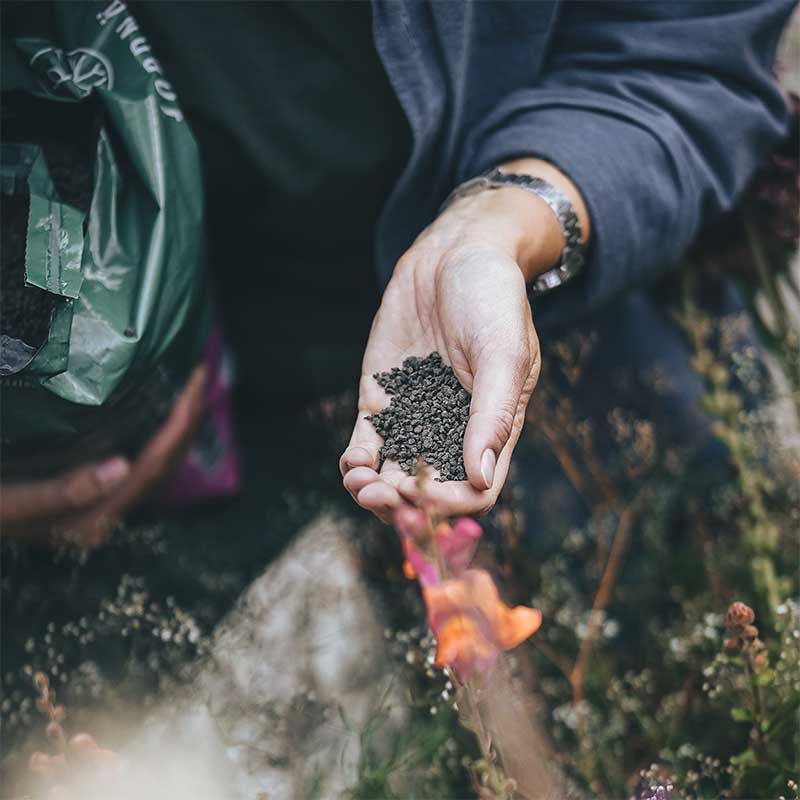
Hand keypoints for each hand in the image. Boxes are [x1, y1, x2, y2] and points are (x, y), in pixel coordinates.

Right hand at [0, 365, 206, 548]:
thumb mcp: (9, 502)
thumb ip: (63, 491)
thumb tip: (122, 467)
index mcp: (93, 518)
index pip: (153, 466)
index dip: (179, 426)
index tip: (195, 385)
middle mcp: (104, 513)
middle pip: (164, 465)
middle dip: (188, 421)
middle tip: (201, 376)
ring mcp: (98, 503)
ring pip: (155, 464)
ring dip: (177, 427)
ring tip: (192, 389)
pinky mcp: (88, 491)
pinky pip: (138, 461)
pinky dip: (156, 434)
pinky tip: (159, 413)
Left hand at [341, 159, 589, 521]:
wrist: (453, 255)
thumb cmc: (492, 299)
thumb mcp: (504, 353)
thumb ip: (494, 414)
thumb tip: (480, 476)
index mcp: (491, 430)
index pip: (473, 492)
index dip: (448, 504)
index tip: (420, 492)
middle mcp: (451, 432)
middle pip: (427, 492)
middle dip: (402, 505)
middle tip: (381, 496)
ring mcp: (413, 418)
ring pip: (391, 475)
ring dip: (374, 491)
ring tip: (361, 484)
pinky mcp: (381, 399)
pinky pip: (367, 444)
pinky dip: (356, 463)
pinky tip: (352, 465)